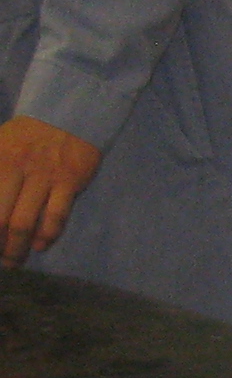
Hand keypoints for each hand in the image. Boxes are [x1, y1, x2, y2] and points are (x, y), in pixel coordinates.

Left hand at [0, 117, 98, 263]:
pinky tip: (40, 245)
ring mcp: (44, 176)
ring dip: (17, 249)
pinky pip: (56, 215)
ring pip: (25, 223)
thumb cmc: (26, 136)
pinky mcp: (69, 181)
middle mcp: (16, 170)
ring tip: (14, 261)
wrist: (70, 115)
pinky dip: (47, 234)